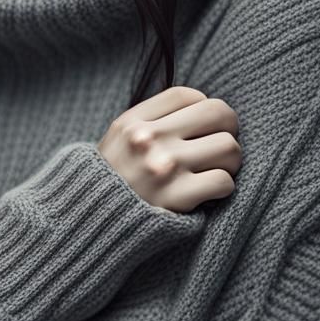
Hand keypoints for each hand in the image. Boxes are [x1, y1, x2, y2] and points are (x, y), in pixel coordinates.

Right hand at [96, 86, 241, 213]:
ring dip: (229, 161)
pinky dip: (223, 188)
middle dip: (227, 128)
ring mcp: (164, 167)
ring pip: (229, 147)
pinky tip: (208, 193)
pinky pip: (224, 181)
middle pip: (217, 113)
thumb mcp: (118, 140)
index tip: (200, 126)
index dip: (202, 108)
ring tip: (215, 170)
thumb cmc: (113, 181)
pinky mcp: (177, 197)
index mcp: (133, 122)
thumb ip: (151, 121)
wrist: (90, 224)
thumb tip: (200, 107)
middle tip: (218, 145)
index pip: (187, 96)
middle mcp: (148, 139)